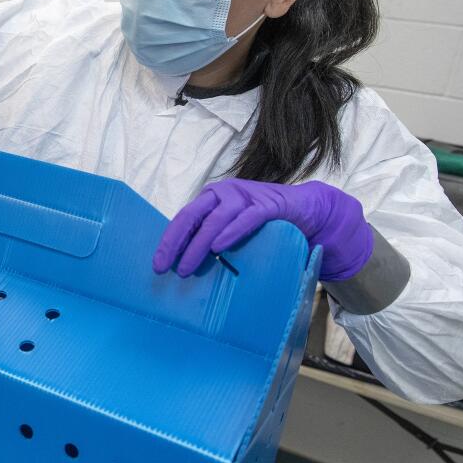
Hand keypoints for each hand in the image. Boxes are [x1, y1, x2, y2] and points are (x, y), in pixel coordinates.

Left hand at [153, 179, 373, 280]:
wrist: (305, 209)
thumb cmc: (262, 223)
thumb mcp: (232, 229)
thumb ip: (212, 238)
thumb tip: (186, 264)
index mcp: (210, 199)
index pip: (183, 219)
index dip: (169, 241)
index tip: (158, 265)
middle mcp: (223, 193)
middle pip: (192, 217)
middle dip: (177, 244)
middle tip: (168, 269)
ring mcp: (245, 196)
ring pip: (216, 219)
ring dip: (200, 244)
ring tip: (189, 266)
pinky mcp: (268, 204)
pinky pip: (247, 217)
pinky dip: (232, 231)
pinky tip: (219, 247)